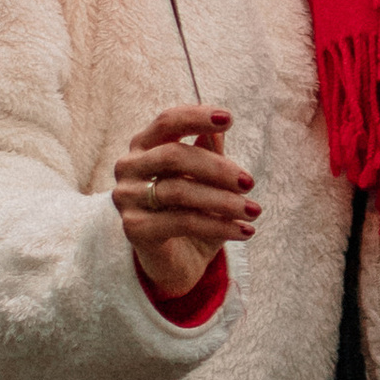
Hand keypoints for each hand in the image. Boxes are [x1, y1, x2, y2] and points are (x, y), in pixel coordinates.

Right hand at [113, 105, 256, 297]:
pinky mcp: (134, 228)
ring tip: (253, 210)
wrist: (176, 262)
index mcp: (144, 146)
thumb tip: (220, 127)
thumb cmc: (192, 212)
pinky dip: (218, 225)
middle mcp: (129, 167)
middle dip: (218, 168)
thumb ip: (209, 153)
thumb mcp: (206, 180)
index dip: (196, 117)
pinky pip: (182, 221)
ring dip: (223, 200)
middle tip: (249, 182)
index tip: (229, 118)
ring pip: (179, 190)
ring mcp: (127, 198)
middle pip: (173, 156)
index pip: (167, 122)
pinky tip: (244, 231)